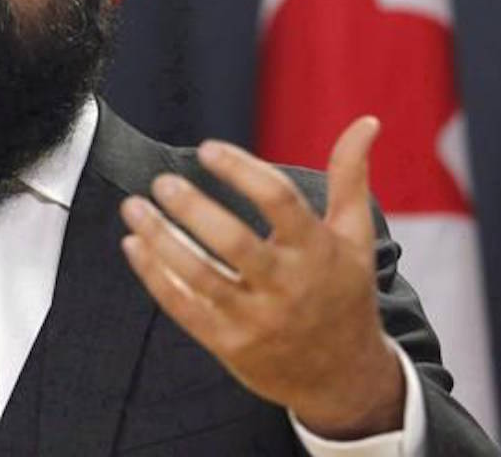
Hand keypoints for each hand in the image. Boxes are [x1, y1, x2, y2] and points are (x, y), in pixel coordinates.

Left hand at [119, 116, 403, 438]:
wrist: (343, 378)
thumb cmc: (344, 294)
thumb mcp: (355, 237)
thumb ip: (351, 177)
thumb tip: (366, 122)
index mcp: (317, 251)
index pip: (278, 201)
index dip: (241, 170)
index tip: (207, 148)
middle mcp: (287, 285)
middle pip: (233, 241)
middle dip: (193, 208)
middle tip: (163, 182)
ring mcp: (256, 319)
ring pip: (199, 276)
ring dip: (160, 239)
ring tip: (133, 207)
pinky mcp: (230, 345)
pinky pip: (184, 307)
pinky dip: (154, 276)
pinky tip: (134, 245)